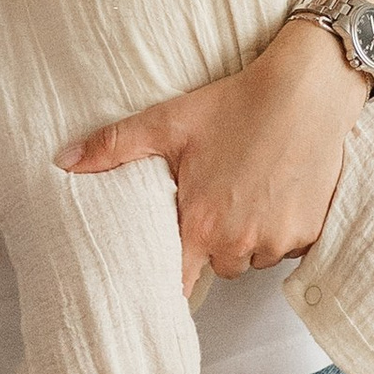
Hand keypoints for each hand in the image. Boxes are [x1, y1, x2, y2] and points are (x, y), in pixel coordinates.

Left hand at [61, 14, 361, 286]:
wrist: (307, 91)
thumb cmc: (237, 104)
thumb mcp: (169, 121)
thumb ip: (114, 147)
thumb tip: (63, 162)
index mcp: (201, 223)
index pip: (177, 282)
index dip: (168, 282)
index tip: (165, 280)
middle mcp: (240, 242)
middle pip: (219, 266)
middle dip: (214, 242)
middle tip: (215, 198)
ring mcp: (279, 241)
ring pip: (253, 256)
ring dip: (248, 236)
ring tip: (248, 188)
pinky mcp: (311, 235)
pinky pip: (286, 247)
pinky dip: (281, 228)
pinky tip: (277, 189)